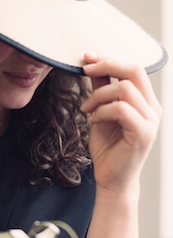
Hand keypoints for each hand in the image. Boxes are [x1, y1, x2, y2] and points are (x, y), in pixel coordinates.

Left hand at [81, 53, 161, 192]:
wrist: (111, 179)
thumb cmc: (108, 149)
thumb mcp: (101, 112)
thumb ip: (101, 89)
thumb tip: (92, 65)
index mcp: (146, 101)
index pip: (133, 68)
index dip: (109, 59)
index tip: (87, 58)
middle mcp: (153, 108)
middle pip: (134, 70)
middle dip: (106, 65)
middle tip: (85, 70)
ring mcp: (151, 121)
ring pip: (124, 89)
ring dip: (98, 95)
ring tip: (87, 109)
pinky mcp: (143, 133)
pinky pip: (121, 109)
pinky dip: (102, 111)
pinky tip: (93, 121)